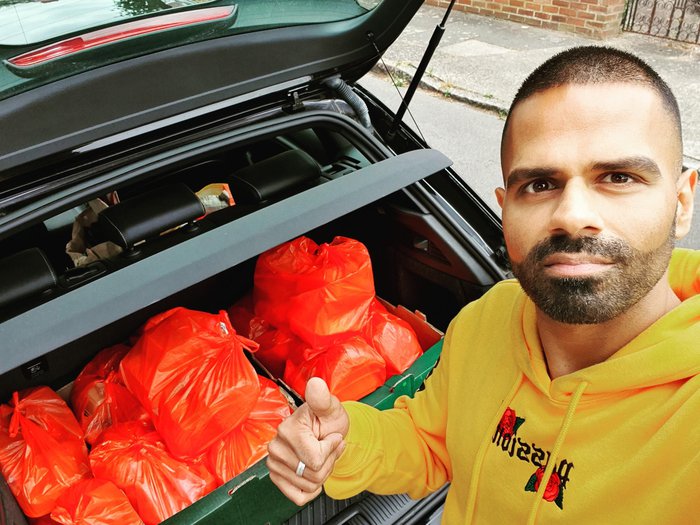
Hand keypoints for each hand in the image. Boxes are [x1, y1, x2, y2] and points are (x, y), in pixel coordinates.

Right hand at [267, 377, 348, 505]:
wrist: (324, 430)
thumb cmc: (327, 418)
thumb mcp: (330, 408)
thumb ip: (323, 398)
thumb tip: (316, 384)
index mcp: (288, 429)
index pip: (316, 459)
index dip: (331, 450)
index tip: (331, 436)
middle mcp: (276, 447)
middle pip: (313, 474)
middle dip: (328, 462)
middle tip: (327, 447)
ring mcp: (274, 463)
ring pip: (308, 486)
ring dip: (322, 474)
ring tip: (321, 455)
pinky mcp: (276, 477)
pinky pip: (298, 496)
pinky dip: (311, 489)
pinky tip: (313, 472)